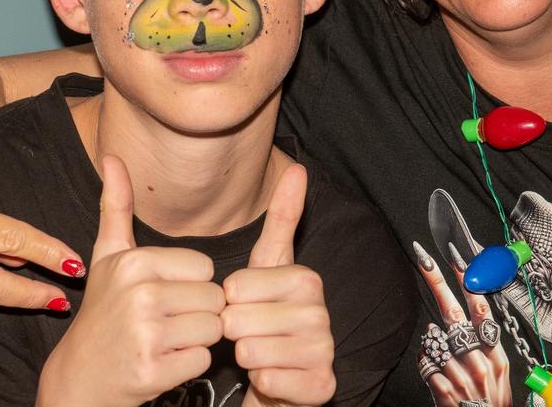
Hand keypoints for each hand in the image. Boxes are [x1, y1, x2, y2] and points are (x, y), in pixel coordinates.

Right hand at [38, 156, 224, 406]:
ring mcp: (145, 335)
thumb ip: (115, 206)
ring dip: (195, 340)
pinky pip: (203, 359)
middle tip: (162, 324)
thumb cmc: (102, 314)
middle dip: (196, 314)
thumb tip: (112, 156)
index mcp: (134, 261)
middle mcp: (139, 294)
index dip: (190, 286)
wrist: (78, 381)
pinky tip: (161, 364)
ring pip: (213, 329)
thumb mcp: (107, 257)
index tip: (160, 297)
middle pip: (214, 298)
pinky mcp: (152, 371)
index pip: (206, 268)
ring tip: (163, 342)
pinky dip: (188, 365)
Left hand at [222, 164, 335, 406]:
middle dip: (233, 331)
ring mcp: (324, 351)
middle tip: (248, 334)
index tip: (242, 306)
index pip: (237, 287)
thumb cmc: (263, 318)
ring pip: (253, 351)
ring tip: (258, 352)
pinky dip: (262, 381)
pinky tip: (270, 376)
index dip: (227, 301)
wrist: (277, 376)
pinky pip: (270, 381)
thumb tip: (299, 167)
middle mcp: (321, 313)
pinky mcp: (322, 386)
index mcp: (306, 278)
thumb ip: (281, 218)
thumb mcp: (267, 266)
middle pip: (241, 320)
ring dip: (246, 357)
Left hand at [413, 240, 511, 406]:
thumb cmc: (491, 401)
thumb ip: (485, 344)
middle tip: (424, 259)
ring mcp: (461, 376)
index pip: (481, 309)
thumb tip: (467, 319)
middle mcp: (480, 362)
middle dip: (437, 283)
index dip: (467, 281)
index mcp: (496, 354)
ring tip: (445, 359)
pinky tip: (436, 371)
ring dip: (434, 344)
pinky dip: (427, 362)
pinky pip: (426, 363)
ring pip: (436, 341)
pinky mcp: (444, 390)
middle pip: (454, 314)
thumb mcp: (499, 371)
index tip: (455, 256)